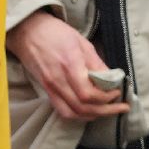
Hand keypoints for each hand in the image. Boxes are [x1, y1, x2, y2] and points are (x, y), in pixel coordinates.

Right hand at [6, 11, 127, 120]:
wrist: (28, 33)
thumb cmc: (56, 33)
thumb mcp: (82, 43)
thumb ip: (96, 64)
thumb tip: (111, 79)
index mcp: (69, 65)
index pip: (88, 94)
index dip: (106, 98)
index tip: (117, 92)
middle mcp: (58, 80)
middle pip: (82, 107)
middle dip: (105, 110)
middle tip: (120, 107)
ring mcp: (50, 88)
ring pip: (72, 113)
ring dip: (92, 115)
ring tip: (107, 110)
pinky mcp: (46, 91)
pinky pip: (62, 110)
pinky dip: (78, 114)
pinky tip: (89, 110)